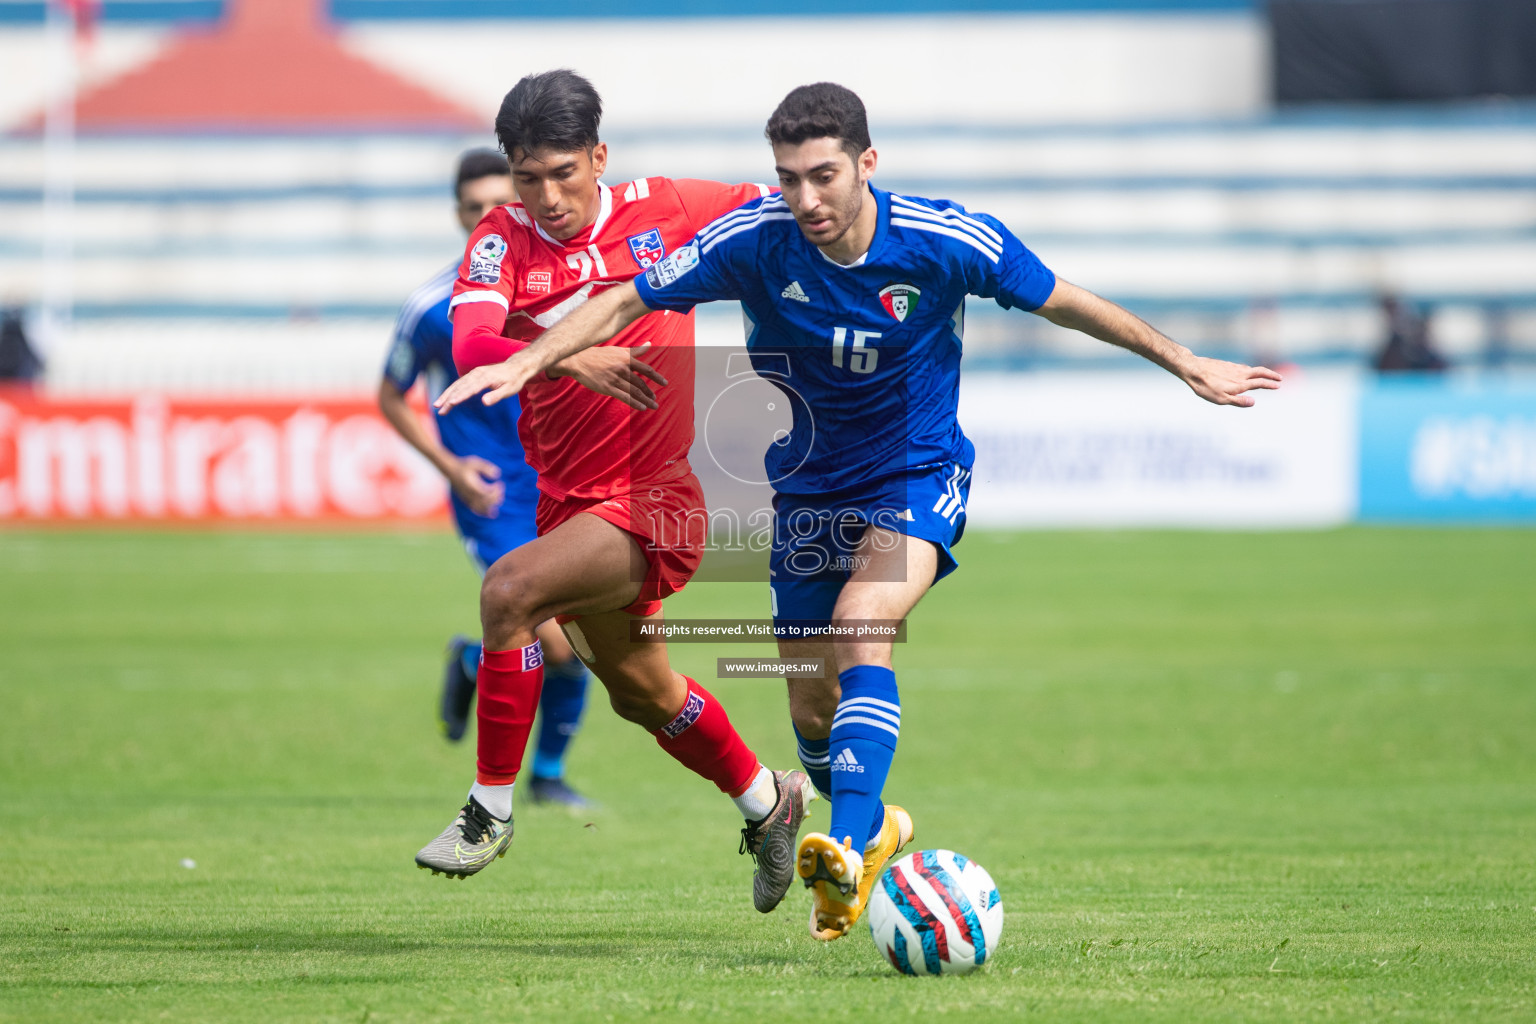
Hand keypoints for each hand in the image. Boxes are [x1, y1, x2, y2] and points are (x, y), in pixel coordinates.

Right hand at [435, 351, 539, 412]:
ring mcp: (474, 373)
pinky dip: (451, 390)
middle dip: (448, 398)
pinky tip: (446, 398)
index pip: (470, 389)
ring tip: (437, 405)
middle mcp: (477, 373)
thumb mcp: (509, 390)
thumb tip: (484, 402)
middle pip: (460, 387)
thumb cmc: (513, 381)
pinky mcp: (473, 374)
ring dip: (446, 394)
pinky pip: (460, 383)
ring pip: (457, 384)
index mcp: (485, 378)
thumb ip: (496, 396)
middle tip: (439, 409)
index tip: (451, 403)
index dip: (460, 396)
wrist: (516, 367)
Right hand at [446, 455, 503, 516]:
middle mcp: (469, 494)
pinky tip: (493, 513)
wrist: (450, 469)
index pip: (487, 493)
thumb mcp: (475, 462)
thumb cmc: (464, 465)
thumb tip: (497, 475)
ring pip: (481, 508)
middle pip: (486, 501)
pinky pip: (476, 510)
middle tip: (501, 490)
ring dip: (492, 505)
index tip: (500, 483)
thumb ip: (486, 468)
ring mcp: (467, 499)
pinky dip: (485, 512)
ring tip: (500, 500)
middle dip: (496, 497)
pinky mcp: (466, 501)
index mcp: (472, 486)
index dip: (496, 490)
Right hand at [549, 343, 667, 410]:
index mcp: (626, 359)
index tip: (665, 383)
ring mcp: (615, 378)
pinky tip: (642, 408)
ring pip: (635, 391)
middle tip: (655, 399)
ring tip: (653, 405)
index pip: (646, 369)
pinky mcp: (607, 387)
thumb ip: (635, 350)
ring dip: (646, 399)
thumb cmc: (599, 355)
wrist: (578, 360)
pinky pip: (624, 397)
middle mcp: (623, 368)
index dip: (657, 377)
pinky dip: (635, 403)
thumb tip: (650, 344)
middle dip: (650, 392)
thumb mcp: (618, 350)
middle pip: (641, 383)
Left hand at [1178, 355, 1282, 406]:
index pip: (1260, 383)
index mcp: (1240, 383)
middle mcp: (1240, 373)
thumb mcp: (1221, 399)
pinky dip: (1250, 369)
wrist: (1193, 369)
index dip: (1270, 384)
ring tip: (1266, 375)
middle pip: (1260, 371)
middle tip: (1279, 378)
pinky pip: (1243, 367)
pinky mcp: (1227, 365)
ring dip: (1262, 371)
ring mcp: (1233, 368)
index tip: (1278, 386)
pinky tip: (1247, 372)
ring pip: (1252, 368)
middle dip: (1271, 375)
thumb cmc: (1206, 387)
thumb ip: (1238, 401)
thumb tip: (1254, 402)